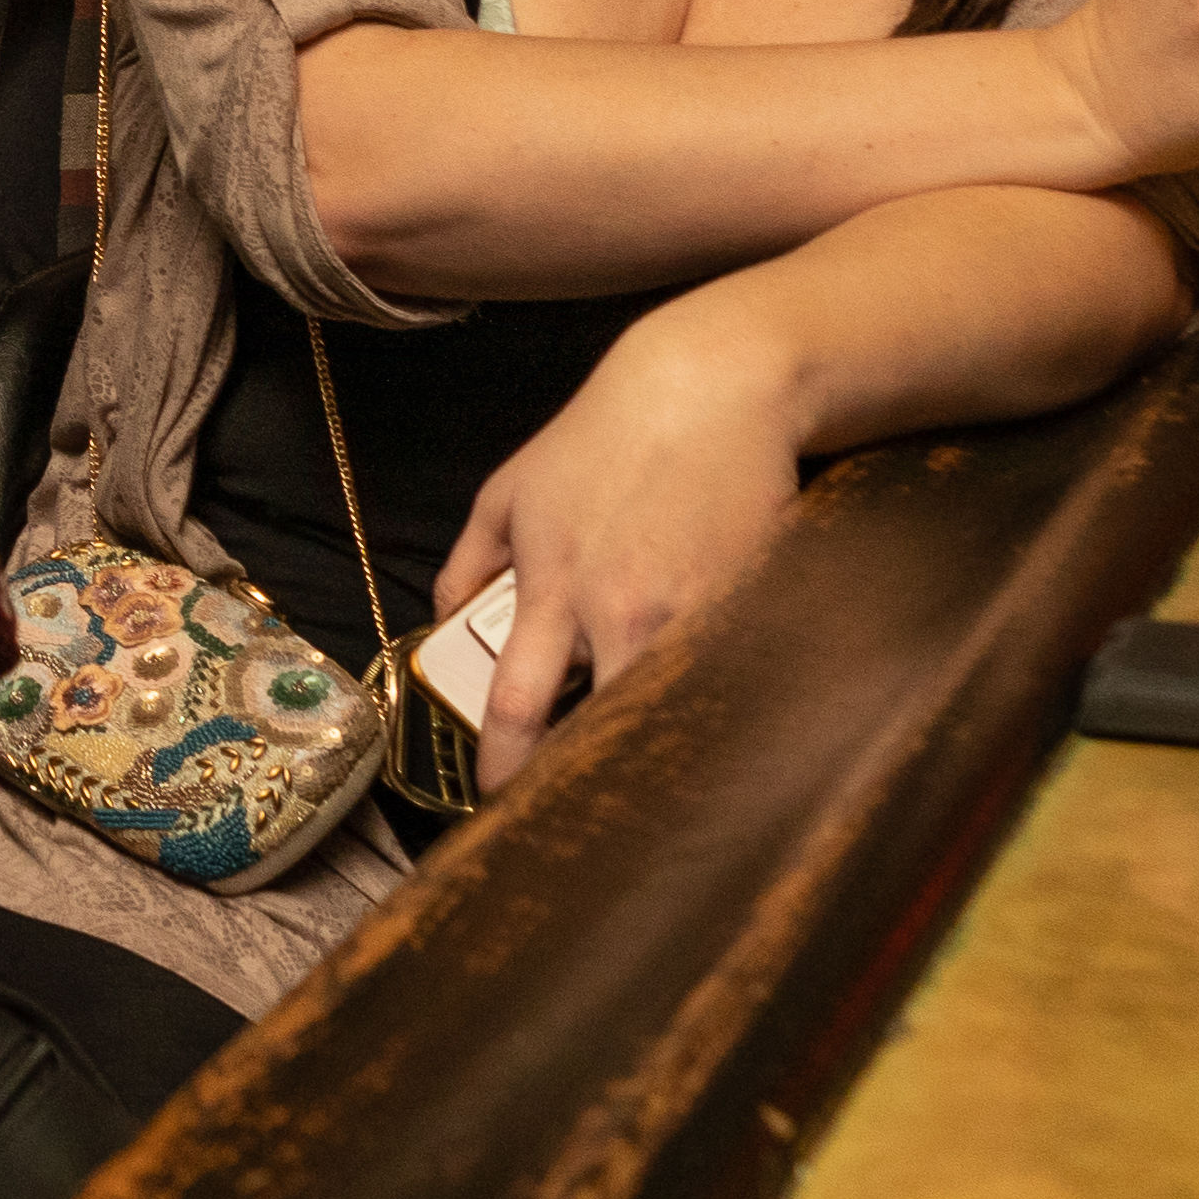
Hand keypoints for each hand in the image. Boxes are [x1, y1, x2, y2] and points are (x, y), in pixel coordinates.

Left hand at [432, 302, 803, 788]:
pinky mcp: (754, 605)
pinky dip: (717, 704)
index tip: (501, 802)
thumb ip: (468, 562)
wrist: (709, 393)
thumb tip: (444, 619)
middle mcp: (623, 616)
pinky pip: (732, 678)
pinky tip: (713, 721)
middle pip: (605, 732)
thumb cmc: (601, 442)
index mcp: (555, 594)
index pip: (519, 709)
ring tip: (649, 776)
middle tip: (581, 805)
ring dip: (659, 746)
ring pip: (672, 713)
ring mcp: (695, 615)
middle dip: (592, 775)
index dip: (507, 769)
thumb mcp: (507, 493)